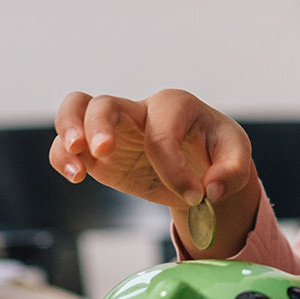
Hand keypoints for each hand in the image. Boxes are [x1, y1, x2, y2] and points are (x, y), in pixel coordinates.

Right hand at [50, 90, 261, 254]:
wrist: (201, 163)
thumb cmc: (216, 150)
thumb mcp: (236, 156)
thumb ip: (232, 171)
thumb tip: (209, 190)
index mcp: (174, 105)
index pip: (162, 134)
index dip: (175, 169)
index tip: (195, 195)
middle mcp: (138, 111)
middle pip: (105, 103)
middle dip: (99, 125)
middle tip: (102, 151)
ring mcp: (114, 130)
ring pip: (75, 110)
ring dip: (68, 132)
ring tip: (78, 161)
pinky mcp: (98, 153)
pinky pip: (67, 146)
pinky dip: (63, 159)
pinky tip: (76, 177)